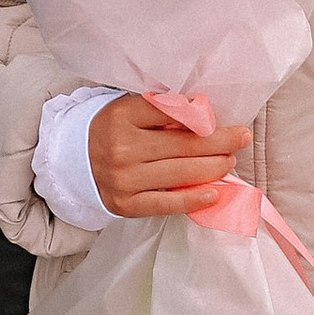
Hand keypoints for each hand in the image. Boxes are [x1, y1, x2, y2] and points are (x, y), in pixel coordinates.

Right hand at [85, 93, 246, 219]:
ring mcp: (124, 179)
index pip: (170, 113)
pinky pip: (166, 203)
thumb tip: (205, 115)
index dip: (201, 116)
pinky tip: (214, 193)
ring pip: (180, 173)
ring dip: (213, 167)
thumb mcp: (127, 109)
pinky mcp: (126, 204)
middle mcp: (122, 148)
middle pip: (183, 145)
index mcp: (122, 116)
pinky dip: (193, 199)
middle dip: (219, 142)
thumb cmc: (110, 131)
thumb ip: (161, 110)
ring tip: (229, 161)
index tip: (224, 119)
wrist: (72, 162)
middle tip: (242, 138)